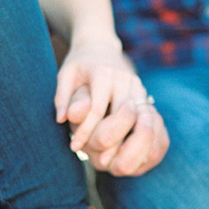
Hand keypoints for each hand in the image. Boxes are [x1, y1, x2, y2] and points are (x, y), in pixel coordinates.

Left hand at [55, 44, 168, 176]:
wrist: (101, 47)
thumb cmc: (79, 64)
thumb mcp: (66, 75)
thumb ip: (63, 96)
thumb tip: (62, 119)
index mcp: (103, 73)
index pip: (97, 108)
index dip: (86, 130)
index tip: (74, 147)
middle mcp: (124, 78)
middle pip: (122, 115)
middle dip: (110, 140)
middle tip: (99, 161)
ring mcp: (138, 86)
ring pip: (139, 119)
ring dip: (128, 141)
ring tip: (115, 161)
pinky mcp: (144, 94)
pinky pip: (147, 119)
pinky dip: (140, 137)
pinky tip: (130, 152)